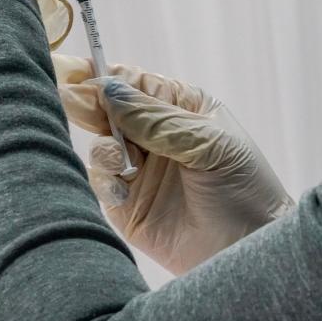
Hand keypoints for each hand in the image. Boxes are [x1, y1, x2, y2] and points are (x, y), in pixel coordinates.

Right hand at [53, 54, 294, 274]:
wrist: (250, 248)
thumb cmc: (245, 188)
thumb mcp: (208, 144)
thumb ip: (157, 119)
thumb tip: (109, 90)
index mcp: (181, 108)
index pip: (135, 84)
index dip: (103, 76)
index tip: (75, 72)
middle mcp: (156, 135)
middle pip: (108, 110)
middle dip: (89, 105)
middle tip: (71, 100)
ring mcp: (140, 170)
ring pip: (101, 145)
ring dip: (103, 147)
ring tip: (120, 158)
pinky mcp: (127, 205)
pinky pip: (101, 183)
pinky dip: (104, 180)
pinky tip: (123, 188)